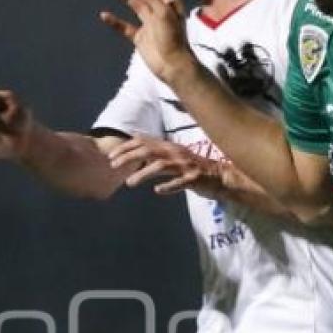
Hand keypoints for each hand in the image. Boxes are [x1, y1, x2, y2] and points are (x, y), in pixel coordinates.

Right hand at [100, 0, 191, 83]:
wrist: (173, 66)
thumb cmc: (173, 38)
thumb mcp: (163, 13)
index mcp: (170, 4)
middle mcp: (160, 12)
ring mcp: (149, 25)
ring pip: (136, 6)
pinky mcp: (140, 38)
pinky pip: (125, 27)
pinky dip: (115, 21)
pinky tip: (104, 15)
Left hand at [106, 134, 221, 197]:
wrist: (221, 177)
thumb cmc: (194, 169)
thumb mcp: (174, 158)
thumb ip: (157, 156)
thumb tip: (136, 158)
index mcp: (169, 147)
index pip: (143, 141)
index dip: (126, 147)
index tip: (111, 156)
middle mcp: (176, 153)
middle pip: (147, 151)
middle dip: (128, 157)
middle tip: (114, 166)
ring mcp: (185, 165)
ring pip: (160, 166)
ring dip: (143, 173)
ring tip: (130, 183)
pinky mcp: (194, 178)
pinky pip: (179, 182)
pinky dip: (168, 186)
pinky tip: (157, 191)